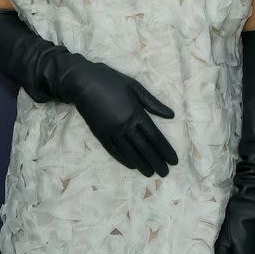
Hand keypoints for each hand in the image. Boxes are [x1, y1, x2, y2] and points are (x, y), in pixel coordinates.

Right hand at [72, 58, 178, 176]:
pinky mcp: (100, 134)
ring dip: (141, 164)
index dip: (165, 149)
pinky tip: (132, 166)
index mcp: (136, 113)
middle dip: (156, 161)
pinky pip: (113, 150)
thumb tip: (171, 115)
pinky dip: (124, 160)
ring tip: (151, 173)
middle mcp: (125, 125)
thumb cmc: (110, 80)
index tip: (173, 160)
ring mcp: (111, 131)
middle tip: (165, 173)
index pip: (154, 136)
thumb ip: (152, 103)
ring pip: (129, 152)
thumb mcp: (134, 86)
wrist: (81, 81)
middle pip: (144, 147)